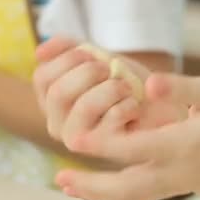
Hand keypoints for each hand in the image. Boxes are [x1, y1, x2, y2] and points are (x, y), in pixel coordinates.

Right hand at [33, 37, 185, 149]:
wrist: (160, 106)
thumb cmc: (125, 81)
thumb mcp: (96, 58)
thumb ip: (68, 49)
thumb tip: (38, 52)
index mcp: (50, 102)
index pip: (42, 78)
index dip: (67, 59)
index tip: (90, 53)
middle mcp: (57, 125)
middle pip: (58, 93)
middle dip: (89, 73)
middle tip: (110, 70)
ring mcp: (78, 141)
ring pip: (84, 107)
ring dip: (111, 89)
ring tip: (126, 88)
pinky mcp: (104, 151)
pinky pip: (112, 118)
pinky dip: (128, 104)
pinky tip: (134, 107)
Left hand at [53, 74, 199, 199]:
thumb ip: (183, 88)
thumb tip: (147, 86)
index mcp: (184, 146)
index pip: (134, 150)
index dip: (101, 146)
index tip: (73, 142)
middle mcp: (176, 171)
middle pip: (126, 188)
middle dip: (91, 186)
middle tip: (60, 180)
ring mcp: (176, 183)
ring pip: (130, 197)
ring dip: (98, 195)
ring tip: (68, 186)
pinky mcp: (176, 185)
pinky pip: (138, 194)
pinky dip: (113, 194)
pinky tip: (94, 187)